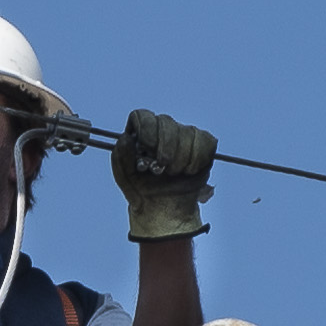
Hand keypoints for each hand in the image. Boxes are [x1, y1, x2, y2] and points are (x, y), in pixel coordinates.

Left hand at [112, 107, 216, 243]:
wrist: (164, 210)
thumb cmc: (142, 190)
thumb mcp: (125, 176)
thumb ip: (120, 156)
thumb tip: (125, 138)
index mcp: (140, 133)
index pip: (143, 116)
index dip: (146, 129)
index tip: (148, 148)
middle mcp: (162, 130)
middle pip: (166, 121)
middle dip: (165, 147)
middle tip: (162, 168)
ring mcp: (183, 135)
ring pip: (187, 132)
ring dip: (181, 157)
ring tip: (173, 173)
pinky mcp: (202, 144)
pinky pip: (205, 141)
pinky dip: (197, 158)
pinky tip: (188, 171)